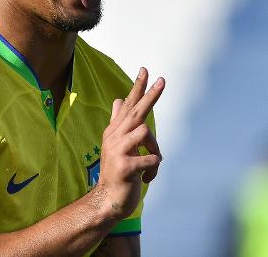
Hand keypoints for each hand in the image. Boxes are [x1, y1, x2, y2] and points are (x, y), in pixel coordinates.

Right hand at [96, 67, 163, 219]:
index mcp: (115, 130)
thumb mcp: (115, 143)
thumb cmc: (117, 170)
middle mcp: (115, 136)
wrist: (108, 199)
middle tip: (162, 80)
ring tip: (149, 166)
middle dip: (150, 94)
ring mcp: (118, 150)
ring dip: (154, 151)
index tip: (145, 70)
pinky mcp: (125, 166)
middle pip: (136, 111)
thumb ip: (117, 121)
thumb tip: (118, 99)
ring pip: (145, 133)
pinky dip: (153, 170)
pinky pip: (150, 160)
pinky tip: (146, 178)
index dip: (137, 87)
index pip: (128, 104)